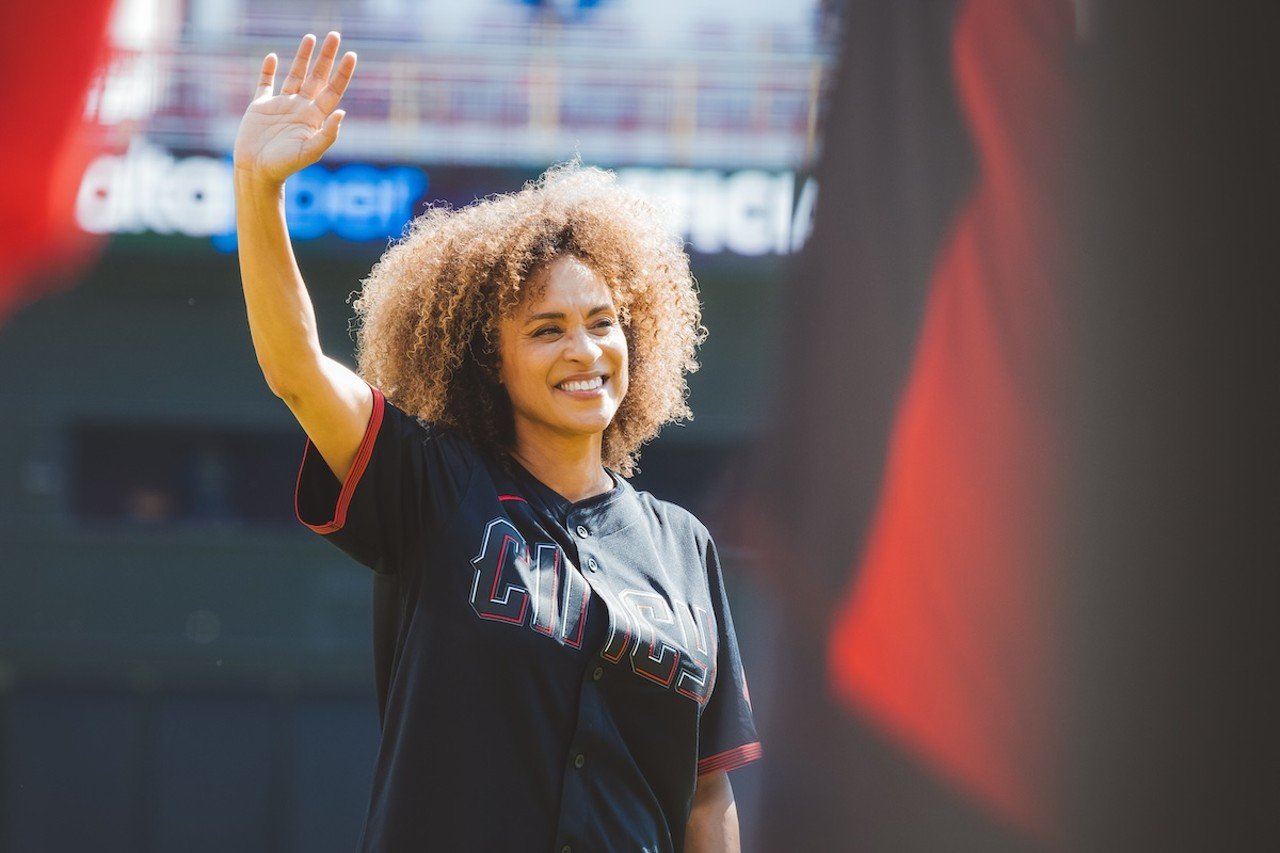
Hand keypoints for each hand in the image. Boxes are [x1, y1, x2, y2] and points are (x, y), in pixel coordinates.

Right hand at [233, 32, 356, 184]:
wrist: (257, 172)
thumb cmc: (286, 165)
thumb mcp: (310, 151)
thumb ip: (328, 134)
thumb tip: (342, 112)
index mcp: (314, 118)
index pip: (333, 90)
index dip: (343, 73)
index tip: (352, 54)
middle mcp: (301, 108)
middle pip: (317, 77)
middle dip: (326, 57)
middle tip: (335, 36)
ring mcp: (281, 105)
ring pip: (295, 75)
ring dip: (303, 57)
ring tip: (310, 37)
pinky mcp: (260, 107)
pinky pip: (265, 83)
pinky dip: (268, 70)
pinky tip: (272, 56)